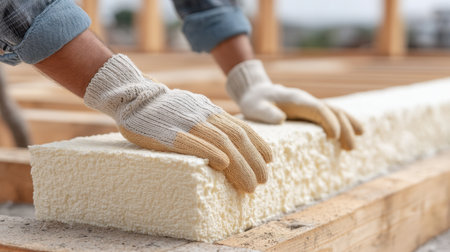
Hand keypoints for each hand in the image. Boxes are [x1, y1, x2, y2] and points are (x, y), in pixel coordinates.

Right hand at [84, 54, 272, 192]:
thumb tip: (228, 143)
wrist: (135, 96)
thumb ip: (210, 122)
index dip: (258, 144)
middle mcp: (204, 116)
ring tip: (250, 184)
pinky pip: (192, 142)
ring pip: (221, 142)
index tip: (269, 160)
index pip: (242, 128)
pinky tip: (223, 164)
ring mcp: (187, 123)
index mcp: (210, 111)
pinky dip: (210, 152)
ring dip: (239, 164)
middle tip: (262, 181)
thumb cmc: (164, 109)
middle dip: (253, 160)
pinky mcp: (168, 133)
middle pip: (237, 138)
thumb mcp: (193, 108)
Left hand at [226, 60, 362, 149]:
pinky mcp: (311, 110)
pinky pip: (331, 115)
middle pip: (333, 111)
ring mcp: (311, 104)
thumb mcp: (255, 107)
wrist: (256, 91)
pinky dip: (344, 124)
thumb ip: (266, 112)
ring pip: (336, 112)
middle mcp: (308, 100)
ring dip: (348, 126)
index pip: (318, 109)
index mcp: (297, 99)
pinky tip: (353, 134)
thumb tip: (281, 119)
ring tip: (355, 145)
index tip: (334, 136)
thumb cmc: (255, 101)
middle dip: (344, 128)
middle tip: (351, 148)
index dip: (328, 121)